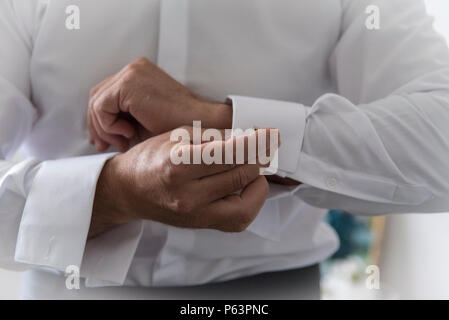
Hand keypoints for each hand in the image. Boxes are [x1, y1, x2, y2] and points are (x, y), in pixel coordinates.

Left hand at [87, 57, 231, 151]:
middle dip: (97, 125)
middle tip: (103, 145)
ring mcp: (131, 73)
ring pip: (96, 103)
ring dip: (105, 129)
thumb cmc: (176, 126)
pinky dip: (109, 126)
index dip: (100, 120)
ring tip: (123, 142)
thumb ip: (121, 117)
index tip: (106, 141)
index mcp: (139, 73)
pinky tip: (128, 133)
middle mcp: (133, 68)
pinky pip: (101, 107)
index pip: (105, 94)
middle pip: (97, 96)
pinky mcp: (128, 84)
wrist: (199, 123)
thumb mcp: (142, 119)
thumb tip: (97, 133)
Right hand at [89, 127, 278, 237]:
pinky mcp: (200, 225)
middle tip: (265, 146)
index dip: (256, 142)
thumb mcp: (176, 135)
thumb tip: (246, 137)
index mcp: (178, 165)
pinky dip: (250, 202)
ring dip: (257, 180)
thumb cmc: (150, 159)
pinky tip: (247, 186)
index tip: (272, 135)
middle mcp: (187, 194)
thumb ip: (212, 136)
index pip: (230, 153)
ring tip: (254, 165)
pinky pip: (239, 219)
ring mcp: (195, 214)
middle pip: (241, 175)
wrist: (128, 190)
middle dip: (260, 157)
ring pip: (246, 202)